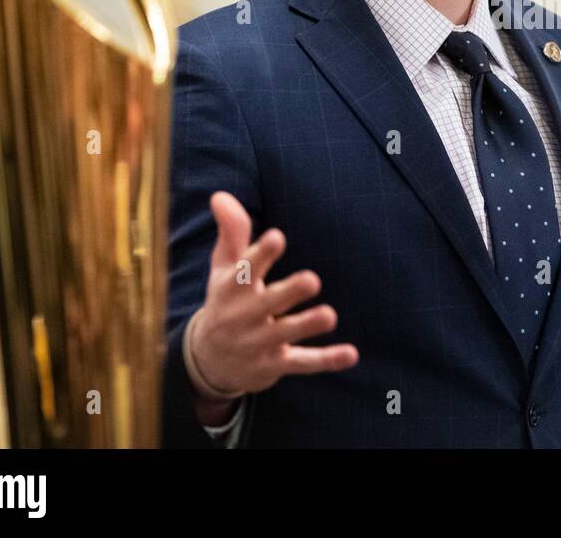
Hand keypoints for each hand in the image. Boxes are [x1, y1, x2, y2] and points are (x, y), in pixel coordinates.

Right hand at [189, 191, 358, 402]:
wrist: (209, 362)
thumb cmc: (225, 301)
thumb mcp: (224, 267)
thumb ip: (232, 232)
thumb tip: (220, 195)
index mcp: (233, 288)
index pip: (245, 270)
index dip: (261, 255)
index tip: (278, 237)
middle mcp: (244, 315)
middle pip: (267, 303)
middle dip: (288, 292)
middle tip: (312, 279)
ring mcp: (259, 342)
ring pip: (285, 333)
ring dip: (307, 325)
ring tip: (330, 315)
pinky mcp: (274, 364)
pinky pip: (302, 363)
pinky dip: (327, 361)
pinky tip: (351, 355)